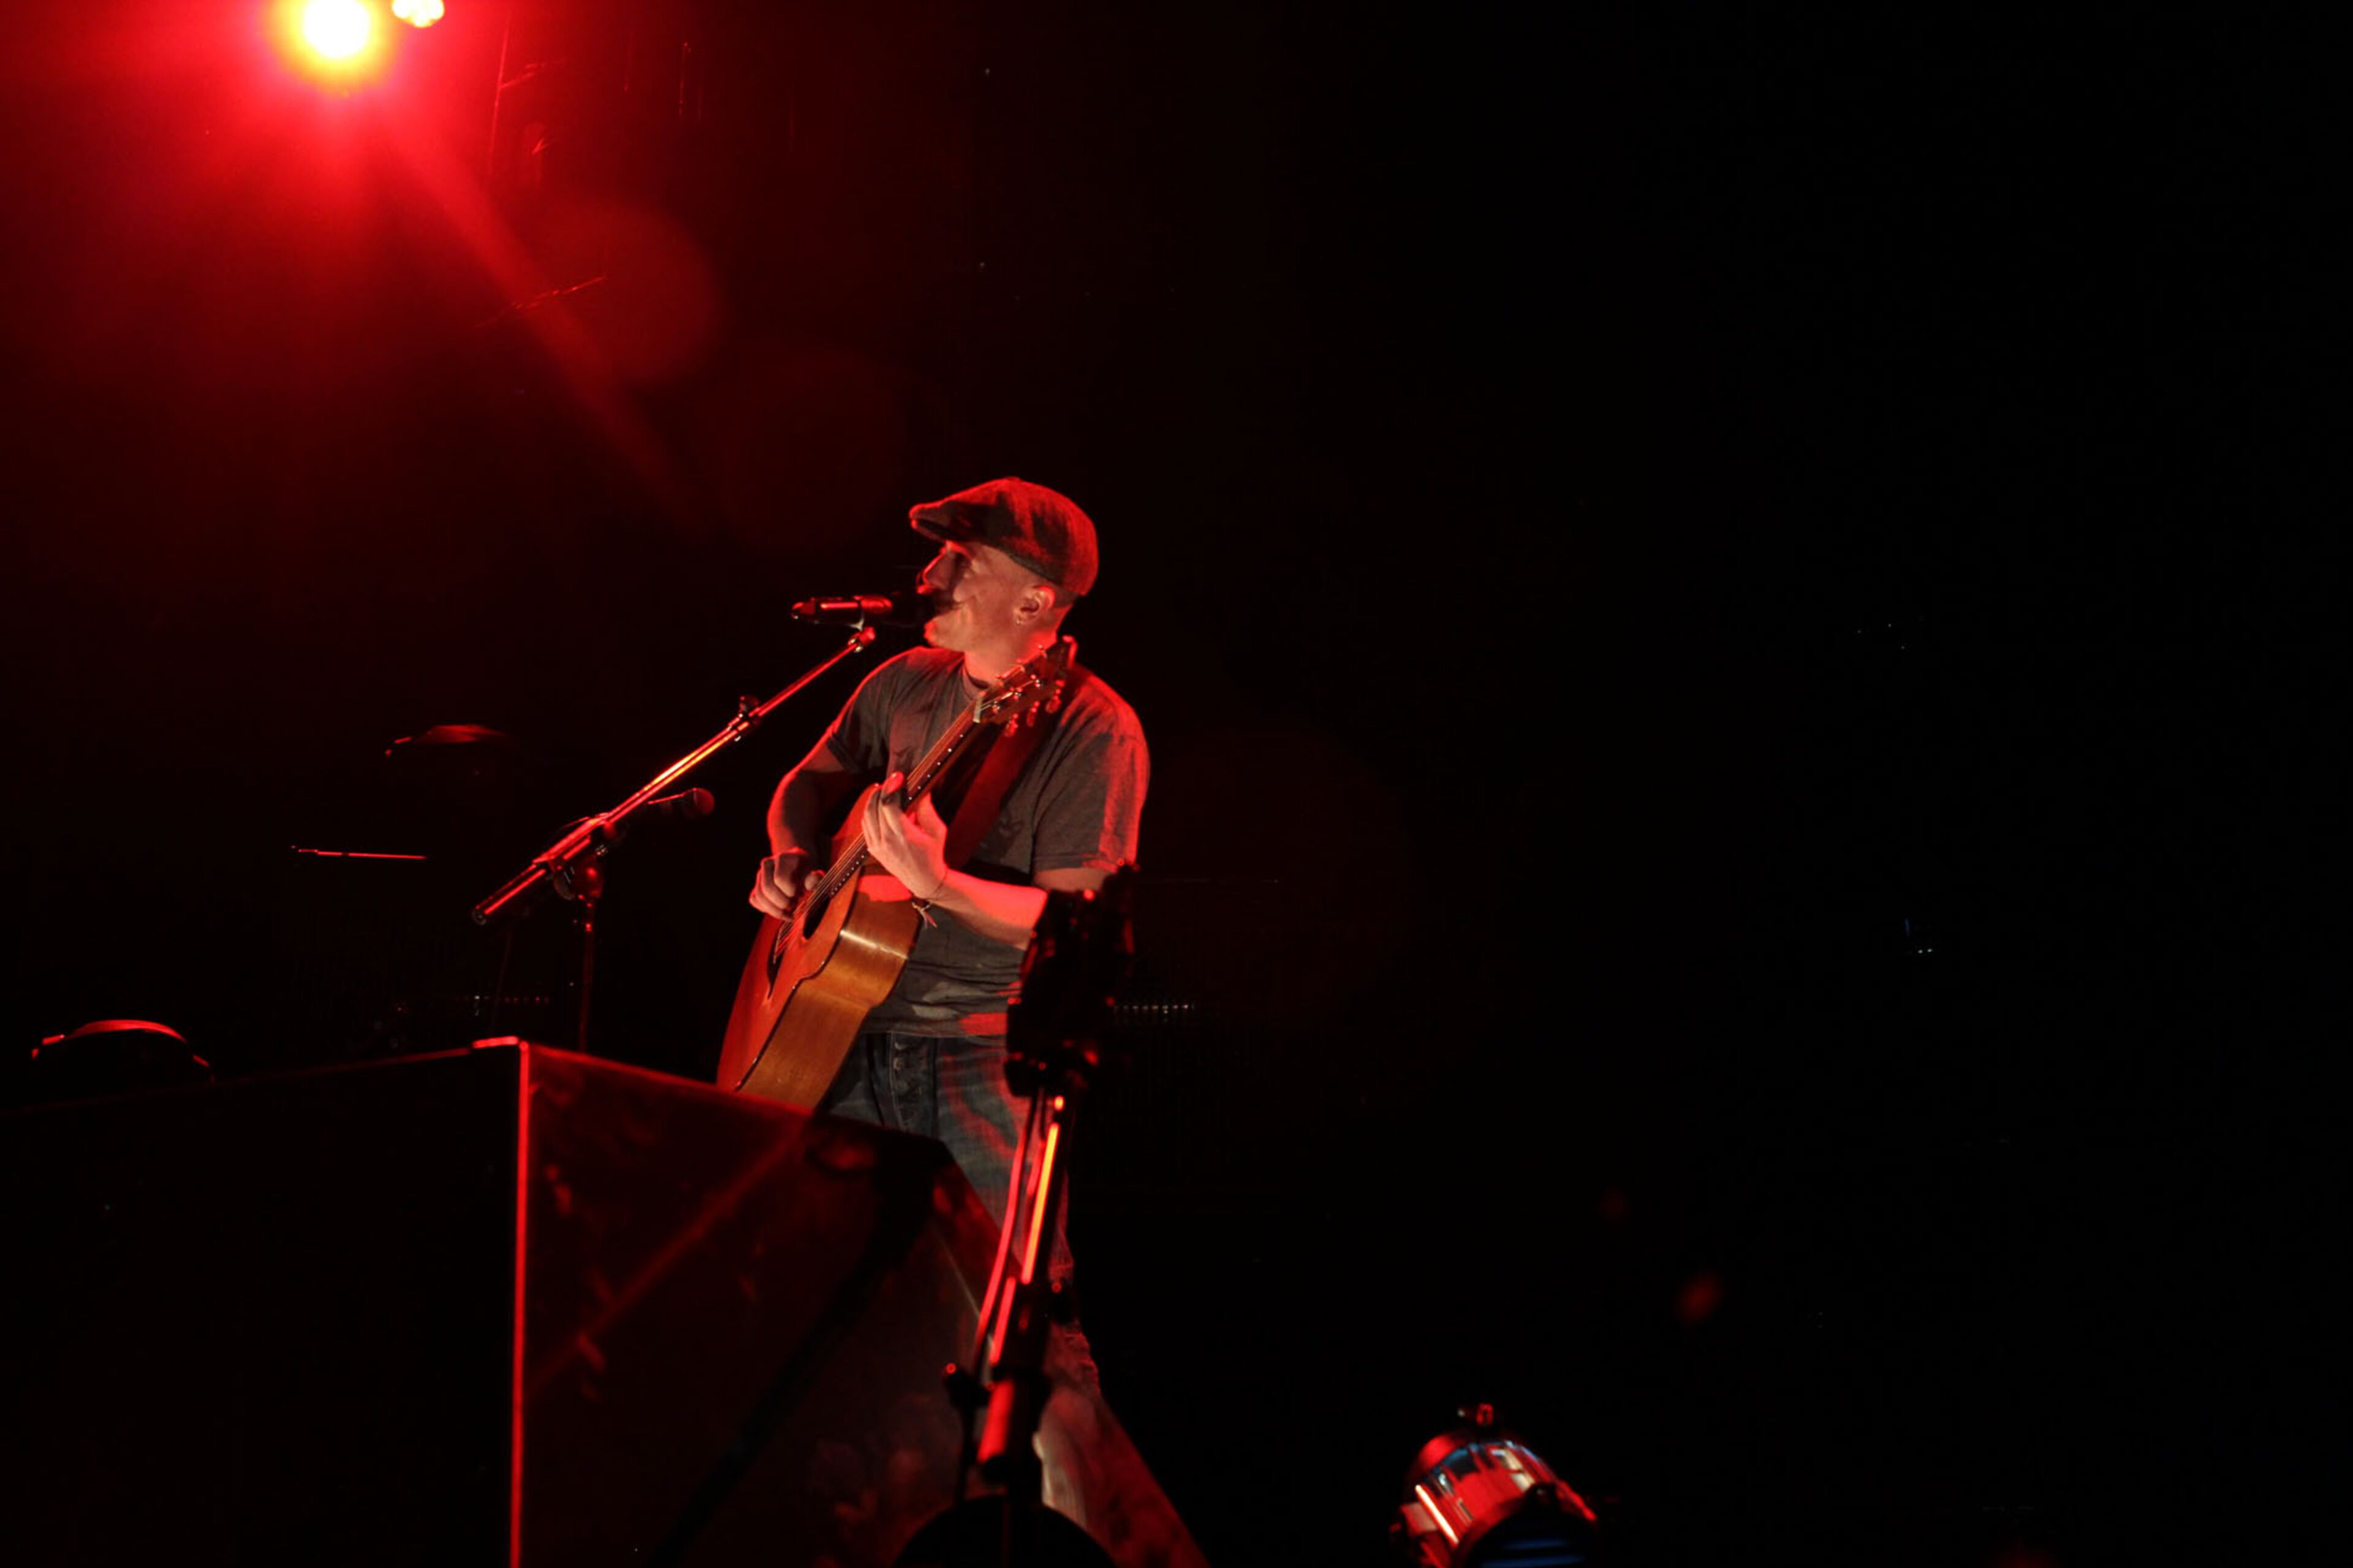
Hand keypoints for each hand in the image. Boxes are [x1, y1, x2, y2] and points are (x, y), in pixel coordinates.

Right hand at [749, 849, 821, 917]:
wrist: (796, 866)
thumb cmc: (806, 872)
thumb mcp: (813, 873)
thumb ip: (815, 878)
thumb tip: (813, 879)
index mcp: (784, 858)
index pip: (780, 879)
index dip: (790, 892)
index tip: (799, 895)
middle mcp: (768, 863)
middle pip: (768, 888)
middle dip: (782, 902)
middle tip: (794, 905)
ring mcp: (760, 873)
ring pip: (759, 896)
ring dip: (774, 909)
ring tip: (787, 911)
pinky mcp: (757, 884)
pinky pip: (755, 899)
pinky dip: (766, 908)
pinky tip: (779, 910)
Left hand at [862, 773, 950, 899]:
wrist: (923, 880)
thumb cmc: (933, 854)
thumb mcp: (937, 831)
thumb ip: (928, 810)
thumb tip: (922, 790)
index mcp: (905, 836)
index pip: (889, 806)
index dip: (891, 787)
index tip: (899, 777)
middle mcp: (888, 842)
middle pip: (875, 808)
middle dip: (882, 790)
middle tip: (891, 781)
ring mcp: (878, 847)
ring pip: (866, 816)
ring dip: (872, 799)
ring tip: (881, 789)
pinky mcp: (873, 850)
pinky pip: (865, 826)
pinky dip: (869, 812)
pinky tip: (876, 805)